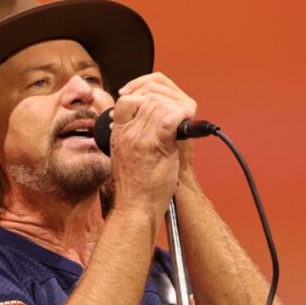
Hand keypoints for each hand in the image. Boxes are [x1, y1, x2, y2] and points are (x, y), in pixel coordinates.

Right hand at [107, 73, 192, 218]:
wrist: (137, 207)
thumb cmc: (135, 187)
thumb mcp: (125, 156)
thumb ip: (133, 138)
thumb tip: (150, 124)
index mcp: (117, 133)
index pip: (127, 100)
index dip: (143, 97)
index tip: (156, 106)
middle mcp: (127, 132)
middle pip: (148, 100)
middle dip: (166, 103)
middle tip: (178, 114)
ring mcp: (140, 137)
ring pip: (160, 106)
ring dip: (176, 109)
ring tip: (184, 117)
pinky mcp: (157, 144)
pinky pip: (170, 118)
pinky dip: (182, 114)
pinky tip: (188, 117)